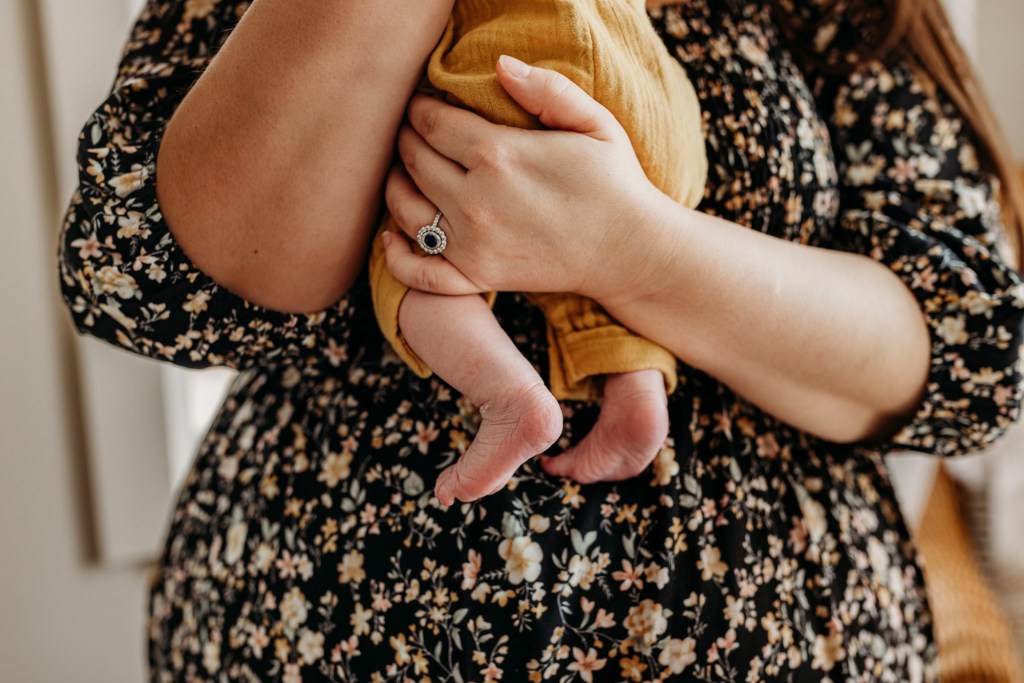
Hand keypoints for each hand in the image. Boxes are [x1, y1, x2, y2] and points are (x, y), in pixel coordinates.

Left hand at [381, 55, 660, 301]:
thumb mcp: (594, 123)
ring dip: (395, 185)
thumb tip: (500, 65)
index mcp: (498, 154)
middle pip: (412, 159)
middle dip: (406, 139)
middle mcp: (474, 199)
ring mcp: (472, 243)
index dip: (419, 108)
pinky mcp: (477, 276)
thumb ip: (547, 90)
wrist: (629, 251)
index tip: (422, 104)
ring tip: (404, 171)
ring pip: (404, 209)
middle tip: (413, 133)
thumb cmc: (614, 182)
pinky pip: (418, 272)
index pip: (430, 122)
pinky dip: (396, 256)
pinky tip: (390, 237)